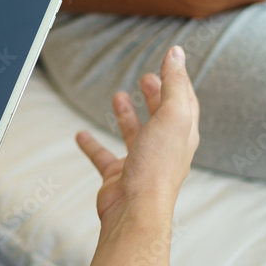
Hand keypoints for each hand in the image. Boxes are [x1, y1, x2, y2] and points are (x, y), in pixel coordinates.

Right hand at [76, 46, 199, 265]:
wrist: (136, 212)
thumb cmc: (157, 166)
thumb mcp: (172, 115)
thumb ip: (174, 83)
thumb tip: (177, 53)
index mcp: (183, 134)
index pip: (185, 101)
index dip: (178, 79)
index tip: (170, 59)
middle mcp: (165, 149)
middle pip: (163, 117)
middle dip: (157, 95)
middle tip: (146, 77)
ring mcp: (141, 163)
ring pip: (135, 134)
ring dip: (128, 115)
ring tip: (118, 95)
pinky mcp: (118, 176)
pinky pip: (103, 157)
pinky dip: (92, 144)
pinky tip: (80, 134)